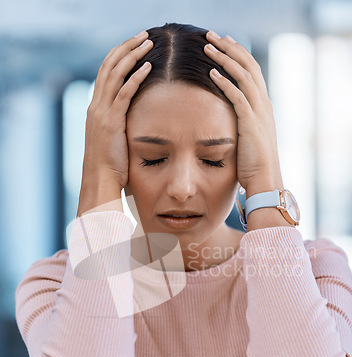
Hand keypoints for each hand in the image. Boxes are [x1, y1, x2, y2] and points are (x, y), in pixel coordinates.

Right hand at [81, 30, 152, 189]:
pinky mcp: (111, 121)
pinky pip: (124, 93)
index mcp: (96, 108)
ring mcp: (102, 112)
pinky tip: (148, 66)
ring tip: (148, 43)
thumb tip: (134, 119)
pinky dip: (135, 77)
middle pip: (109, 66)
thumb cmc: (110, 164)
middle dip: (127, 47)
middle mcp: (96, 105)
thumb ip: (119, 124)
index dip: (120, 55)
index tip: (135, 45)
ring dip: (132, 55)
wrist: (100, 179)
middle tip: (144, 35)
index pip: (106, 72)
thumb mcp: (112, 139)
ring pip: (115, 74)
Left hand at [204, 31, 283, 193]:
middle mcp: (264, 103)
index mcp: (263, 105)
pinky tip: (211, 72)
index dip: (237, 54)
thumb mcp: (247, 137)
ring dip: (225, 59)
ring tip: (207, 46)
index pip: (251, 71)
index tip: (222, 43)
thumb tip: (224, 118)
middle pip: (248, 65)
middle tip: (211, 35)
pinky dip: (225, 82)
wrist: (265, 179)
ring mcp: (259, 112)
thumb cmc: (252, 164)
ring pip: (243, 75)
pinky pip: (237, 96)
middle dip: (230, 47)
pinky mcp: (251, 122)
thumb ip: (240, 123)